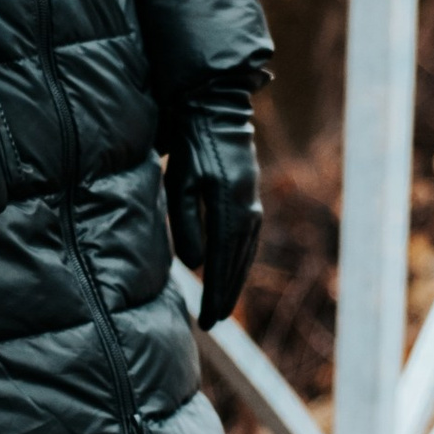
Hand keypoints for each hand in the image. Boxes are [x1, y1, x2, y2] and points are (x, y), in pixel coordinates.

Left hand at [166, 95, 261, 329]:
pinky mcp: (250, 197)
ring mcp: (253, 203)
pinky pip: (249, 240)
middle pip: (238, 263)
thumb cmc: (190, 144)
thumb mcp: (180, 182)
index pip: (222, 262)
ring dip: (235, 280)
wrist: (216, 110)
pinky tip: (233, 271)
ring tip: (222, 306)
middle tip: (212, 323)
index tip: (208, 320)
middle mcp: (248, 209)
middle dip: (226, 295)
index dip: (216, 293)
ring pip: (246, 253)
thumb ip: (185, 224)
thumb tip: (195, 265)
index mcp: (229, 207)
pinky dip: (240, 260)